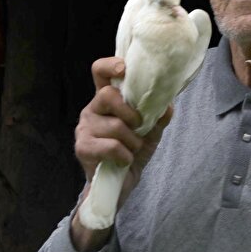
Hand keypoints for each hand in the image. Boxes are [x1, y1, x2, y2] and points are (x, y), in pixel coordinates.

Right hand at [71, 57, 171, 249]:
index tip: (124, 69)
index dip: (110, 65)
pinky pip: (111, 146)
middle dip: (131, 113)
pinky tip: (124, 160)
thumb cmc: (133, 152)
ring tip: (132, 150)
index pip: (100, 72)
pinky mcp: (82, 148)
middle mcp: (92, 109)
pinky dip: (125, 155)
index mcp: (107, 100)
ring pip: (115, 125)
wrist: (121, 185)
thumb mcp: (151, 132)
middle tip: (139, 127)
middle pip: (108, 95)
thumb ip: (158, 116)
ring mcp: (84, 128)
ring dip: (132, 141)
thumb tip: (168, 104)